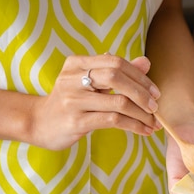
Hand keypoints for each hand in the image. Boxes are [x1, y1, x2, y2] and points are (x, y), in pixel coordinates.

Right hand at [30, 54, 160, 149]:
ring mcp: (73, 100)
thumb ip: (117, 72)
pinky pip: (113, 120)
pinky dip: (134, 125)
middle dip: (142, 93)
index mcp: (77, 63)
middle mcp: (73, 78)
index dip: (140, 76)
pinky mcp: (76, 121)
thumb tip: (146, 62)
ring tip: (154, 123)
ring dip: (142, 114)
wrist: (38, 123)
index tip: (155, 92)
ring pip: (119, 102)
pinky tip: (144, 131)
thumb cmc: (71, 101)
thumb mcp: (91, 83)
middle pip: (117, 77)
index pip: (116, 62)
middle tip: (155, 107)